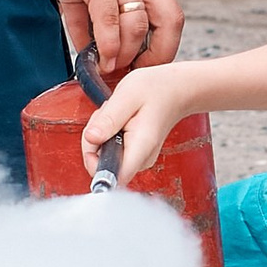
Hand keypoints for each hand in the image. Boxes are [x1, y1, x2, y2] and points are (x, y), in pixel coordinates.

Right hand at [14, 0, 185, 80]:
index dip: (165, 45)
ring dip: (124, 56)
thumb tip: (90, 48)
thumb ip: (89, 14)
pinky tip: (95, 59)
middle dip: (155, 57)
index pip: (170, 14)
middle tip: (132, 74)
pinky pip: (107, 21)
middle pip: (169, 22)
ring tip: (108, 70)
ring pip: (137, 27)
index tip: (144, 65)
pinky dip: (105, 47)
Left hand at [82, 57, 197, 183]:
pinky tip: (119, 121)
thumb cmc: (157, 90)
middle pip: (102, 165)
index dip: (93, 162)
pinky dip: (107, 135)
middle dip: (94, 140)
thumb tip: (90, 138)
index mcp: (140, 147)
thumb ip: (108, 119)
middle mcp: (141, 159)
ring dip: (100, 136)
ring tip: (115, 115)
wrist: (175, 90)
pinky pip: (110, 152)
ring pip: (104, 158)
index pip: (112, 176)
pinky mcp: (135, 155)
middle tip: (106, 116)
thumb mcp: (127, 96)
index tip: (93, 139)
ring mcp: (138, 159)